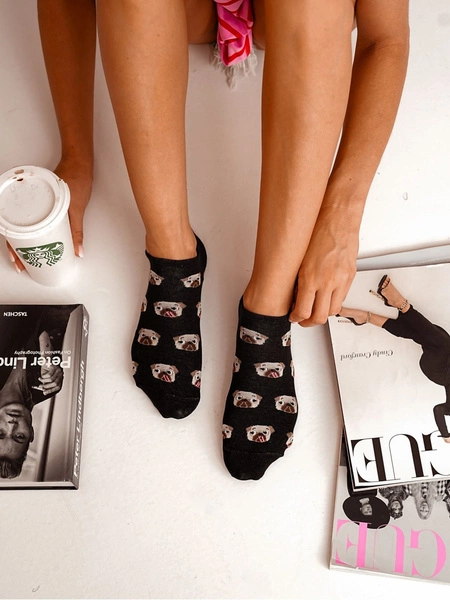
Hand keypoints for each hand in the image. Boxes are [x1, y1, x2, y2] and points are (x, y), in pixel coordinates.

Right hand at [5, 157, 92, 270]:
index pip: (13, 227)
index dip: (13, 247)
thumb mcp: (76, 209)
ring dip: (21, 242)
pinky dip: (29, 231)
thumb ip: (77, 232)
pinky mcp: (38, 201)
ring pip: (20, 225)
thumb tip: (78, 251)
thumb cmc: (75, 178)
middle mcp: (26, 201)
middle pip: (15, 229)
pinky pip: (29, 218)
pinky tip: (33, 241)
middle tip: (20, 263)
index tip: (17, 259)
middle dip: (15, 248)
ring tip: (24, 257)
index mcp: (30, 201)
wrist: (78, 163)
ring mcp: (31, 201)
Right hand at [34, 364, 63, 396]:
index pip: (58, 387)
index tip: (45, 392)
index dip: (51, 390)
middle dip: (46, 386)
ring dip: (44, 381)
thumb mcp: (46, 378)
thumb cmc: (46, 368)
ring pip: (51, 380)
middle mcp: (60, 374)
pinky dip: (43, 377)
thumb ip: (47, 384)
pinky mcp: (54, 367)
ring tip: (40, 380)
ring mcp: (58, 370)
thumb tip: (44, 391)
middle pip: (55, 384)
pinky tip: (41, 376)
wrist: (45, 359)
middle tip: (40, 386)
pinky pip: (49, 375)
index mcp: (60, 378)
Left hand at [290, 207, 358, 325]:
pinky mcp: (350, 276)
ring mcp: (341, 280)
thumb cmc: (317, 230)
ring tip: (315, 310)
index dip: (296, 318)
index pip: (303, 311)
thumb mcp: (300, 258)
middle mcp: (327, 281)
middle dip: (309, 322)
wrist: (338, 218)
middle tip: (302, 319)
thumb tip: (295, 294)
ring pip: (333, 311)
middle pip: (319, 317)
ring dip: (323, 314)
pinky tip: (326, 297)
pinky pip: (342, 297)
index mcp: (310, 277)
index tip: (293, 316)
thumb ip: (299, 278)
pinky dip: (333, 301)